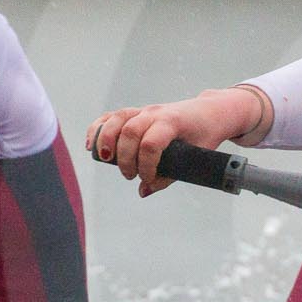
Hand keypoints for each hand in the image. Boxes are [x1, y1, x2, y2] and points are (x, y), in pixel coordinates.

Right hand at [87, 87, 267, 195]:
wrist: (210, 111)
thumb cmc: (204, 135)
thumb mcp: (194, 157)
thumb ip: (169, 176)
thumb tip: (143, 191)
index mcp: (173, 123)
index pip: (151, 143)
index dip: (145, 166)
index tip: (147, 179)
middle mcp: (156, 113)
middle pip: (130, 131)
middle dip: (125, 158)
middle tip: (129, 175)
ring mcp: (145, 110)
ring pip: (118, 119)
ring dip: (106, 140)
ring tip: (104, 160)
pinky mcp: (137, 112)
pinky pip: (112, 116)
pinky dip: (99, 128)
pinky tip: (91, 144)